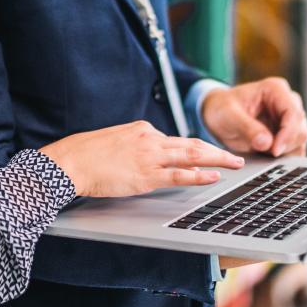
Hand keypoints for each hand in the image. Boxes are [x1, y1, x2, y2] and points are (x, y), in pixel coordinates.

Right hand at [40, 121, 243, 196]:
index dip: (195, 150)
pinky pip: (179, 175)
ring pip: (192, 155)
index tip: (208, 155)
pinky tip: (213, 176)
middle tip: (234, 156)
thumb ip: (132, 146)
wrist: (71, 161)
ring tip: (234, 163)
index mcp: (142, 129)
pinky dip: (199, 175)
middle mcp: (150, 138)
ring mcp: (150, 156)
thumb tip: (143, 155)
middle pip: (191, 143)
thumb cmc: (85, 154)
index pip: (174, 140)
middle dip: (216, 150)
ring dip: (217, 159)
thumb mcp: (113, 141)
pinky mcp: (147, 175)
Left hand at [200, 77, 306, 156]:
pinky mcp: (287, 131)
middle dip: (285, 144)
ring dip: (285, 151)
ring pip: (300, 140)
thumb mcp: (229, 116)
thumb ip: (247, 128)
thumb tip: (266, 143)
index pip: (293, 112)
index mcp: (275, 89)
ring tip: (263, 152)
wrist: (217, 114)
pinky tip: (268, 156)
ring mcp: (288, 117)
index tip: (274, 150)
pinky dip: (284, 156)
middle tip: (266, 153)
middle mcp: (286, 101)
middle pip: (300, 128)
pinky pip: (295, 148)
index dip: (288, 133)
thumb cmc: (222, 109)